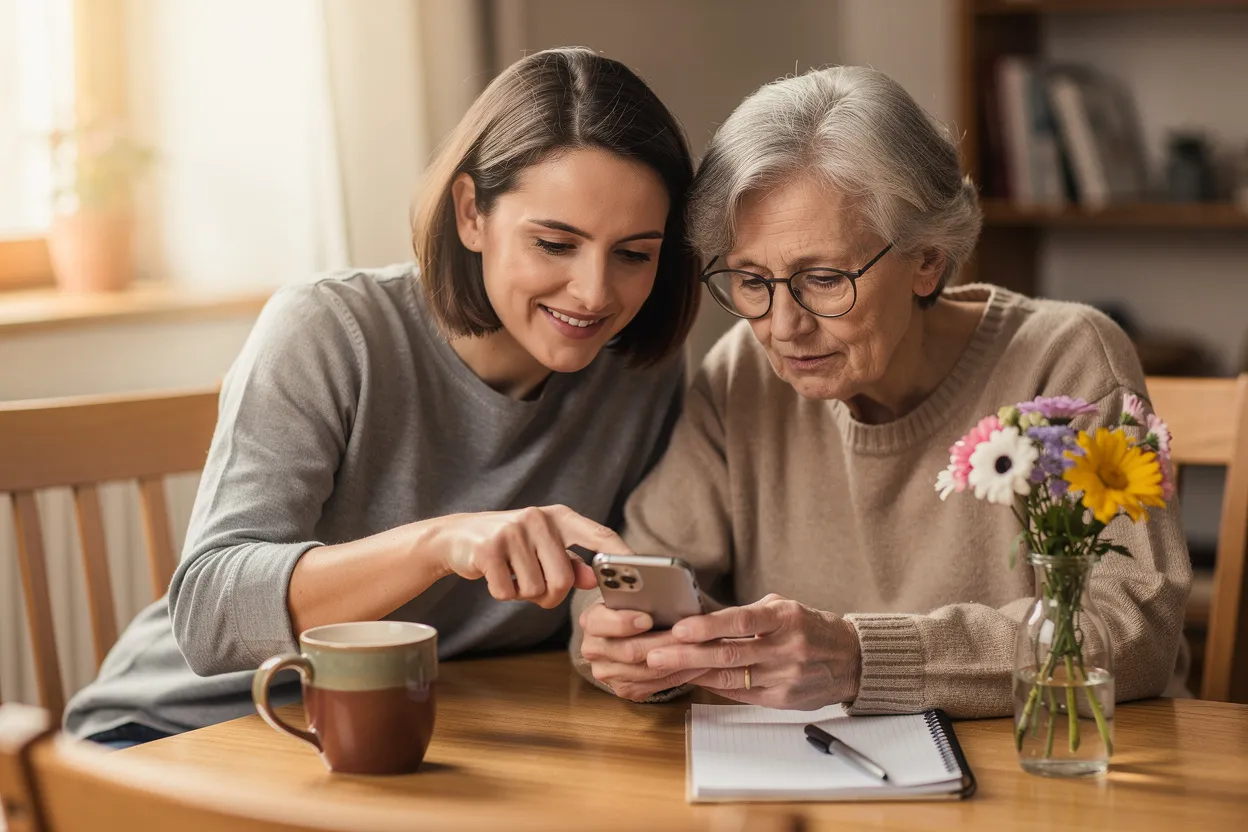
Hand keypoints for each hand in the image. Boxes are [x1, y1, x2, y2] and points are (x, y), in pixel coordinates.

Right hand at [428, 505, 618, 608]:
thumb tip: (594, 579)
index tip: (640, 571)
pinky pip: (507, 592)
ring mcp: (512, 531)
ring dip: (524, 595)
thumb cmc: (510, 546)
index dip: (621, 554)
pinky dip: (502, 593)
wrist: (456, 538)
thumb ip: (571, 563)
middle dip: (551, 596)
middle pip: (563, 580)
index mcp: (558, 517)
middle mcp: (538, 518)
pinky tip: (495, 576)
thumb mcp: (542, 547)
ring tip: (512, 576)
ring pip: (535, 590)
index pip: (599, 535)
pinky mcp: (488, 548)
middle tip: (536, 590)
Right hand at [579, 601, 707, 700]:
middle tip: (688, 635)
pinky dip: (677, 675)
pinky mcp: (622, 688)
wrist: (627, 632)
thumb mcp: (632, 594)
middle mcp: (593, 648)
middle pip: (629, 651)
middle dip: (663, 643)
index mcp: (591, 620)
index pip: (600, 622)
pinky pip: (653, 686)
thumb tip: (662, 590)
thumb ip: (640, 593)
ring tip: (699, 649)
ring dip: (675, 661)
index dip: (624, 622)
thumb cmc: (636, 608)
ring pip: (645, 672)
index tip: (648, 618)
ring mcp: (606, 672)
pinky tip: (694, 665)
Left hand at [645, 594, 860, 708]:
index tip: (679, 628)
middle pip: (730, 654)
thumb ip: (748, 614)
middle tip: (655, 654)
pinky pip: (741, 694)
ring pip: (731, 677)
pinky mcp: (784, 699)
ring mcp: (786, 677)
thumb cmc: (810, 627)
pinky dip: (714, 686)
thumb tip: (703, 619)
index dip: (708, 626)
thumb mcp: (785, 608)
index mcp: (787, 618)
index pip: (742, 622)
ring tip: (663, 668)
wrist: (851, 660)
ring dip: (694, 673)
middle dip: (687, 655)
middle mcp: (787, 648)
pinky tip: (692, 680)